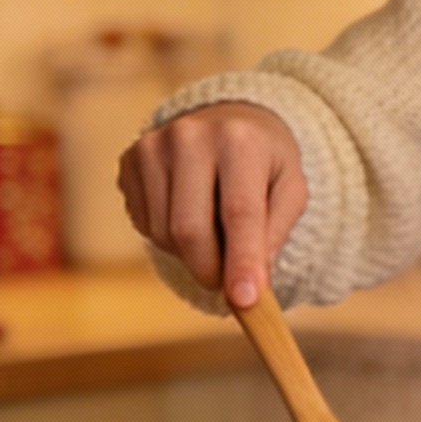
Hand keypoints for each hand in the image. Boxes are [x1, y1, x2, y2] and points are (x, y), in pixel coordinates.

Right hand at [117, 103, 303, 307]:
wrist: (229, 120)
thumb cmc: (265, 163)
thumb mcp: (290, 190)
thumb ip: (276, 233)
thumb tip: (249, 285)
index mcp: (240, 140)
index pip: (239, 212)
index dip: (242, 261)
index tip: (244, 301)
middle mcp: (191, 136)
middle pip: (190, 229)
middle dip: (210, 269)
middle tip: (227, 284)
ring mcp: (153, 145)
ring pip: (164, 232)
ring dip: (190, 254)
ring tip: (215, 236)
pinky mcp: (130, 159)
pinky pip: (145, 223)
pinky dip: (169, 237)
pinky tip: (190, 216)